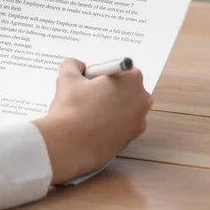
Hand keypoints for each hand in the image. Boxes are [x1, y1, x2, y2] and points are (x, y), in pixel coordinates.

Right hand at [33, 59, 151, 184]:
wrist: (68, 145)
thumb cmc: (71, 108)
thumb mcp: (68, 77)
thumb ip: (74, 65)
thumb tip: (77, 66)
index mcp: (132, 79)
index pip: (119, 69)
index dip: (100, 74)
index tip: (88, 80)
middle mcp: (142, 100)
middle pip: (125, 88)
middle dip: (108, 90)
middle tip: (86, 95)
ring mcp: (139, 122)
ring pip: (123, 108)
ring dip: (109, 107)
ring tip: (87, 113)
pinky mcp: (131, 139)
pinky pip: (121, 126)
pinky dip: (109, 124)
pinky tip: (91, 126)